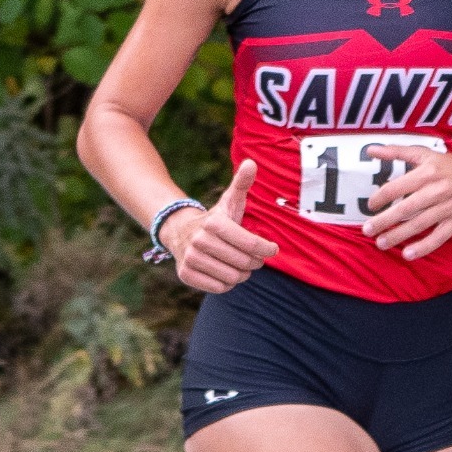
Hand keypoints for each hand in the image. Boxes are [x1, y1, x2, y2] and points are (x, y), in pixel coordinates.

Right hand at [168, 160, 277, 293]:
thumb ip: (242, 183)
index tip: (272, 249)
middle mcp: (199, 241)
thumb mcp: (230, 202)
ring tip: (238, 263)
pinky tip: (223, 271)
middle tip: (252, 257)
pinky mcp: (186, 274)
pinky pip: (220, 288)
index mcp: (214, 223)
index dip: (267, 250)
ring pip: (234, 278)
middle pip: (245, 263)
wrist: (180, 232)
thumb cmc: (216, 220)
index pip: (252, 245)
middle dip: (254, 262)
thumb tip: (251, 162)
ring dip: (242, 273)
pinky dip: (227, 283)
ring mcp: (190, 258)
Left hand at [361, 144, 451, 259]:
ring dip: (399, 235)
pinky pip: (439, 236)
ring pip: (420, 224)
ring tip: (381, 243)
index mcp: (427, 173)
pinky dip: (424, 246)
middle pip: (406, 208)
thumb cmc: (450, 165)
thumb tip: (370, 150)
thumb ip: (396, 152)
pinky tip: (408, 254)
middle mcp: (437, 191)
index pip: (398, 187)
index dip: (381, 197)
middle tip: (367, 230)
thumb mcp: (424, 153)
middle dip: (385, 220)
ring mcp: (448, 208)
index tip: (370, 206)